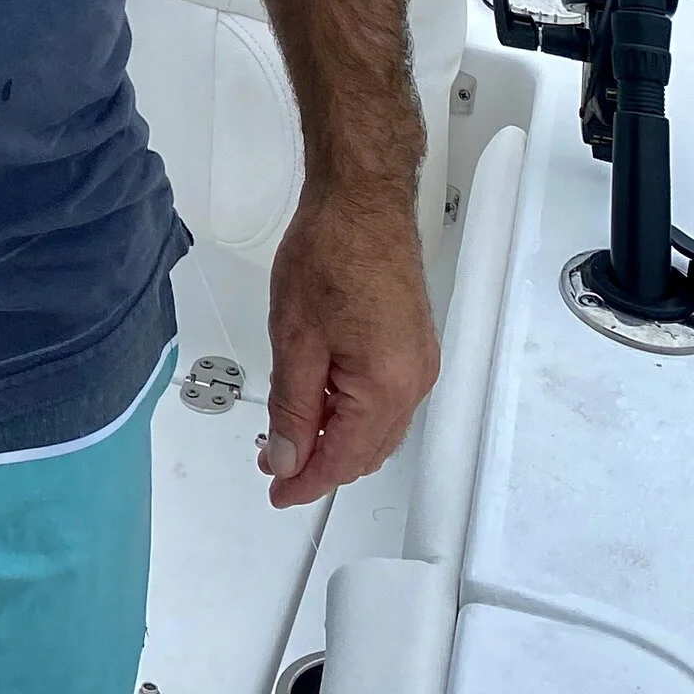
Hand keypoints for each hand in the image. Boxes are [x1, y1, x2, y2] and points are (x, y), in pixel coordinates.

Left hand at [256, 182, 438, 510]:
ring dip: (335, 437)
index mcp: (386, 387)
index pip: (344, 459)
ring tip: (289, 433)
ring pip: (376, 428)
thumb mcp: (295, 338)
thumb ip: (292, 407)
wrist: (362, 200)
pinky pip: (384, 400)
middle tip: (274, 462)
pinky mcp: (413, 345)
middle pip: (365, 449)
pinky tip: (320, 401)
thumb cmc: (331, 253)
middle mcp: (414, 383)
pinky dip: (351, 411)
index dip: (306, 482)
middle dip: (319, 462)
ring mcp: (418, 364)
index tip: (277, 492)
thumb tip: (288, 458)